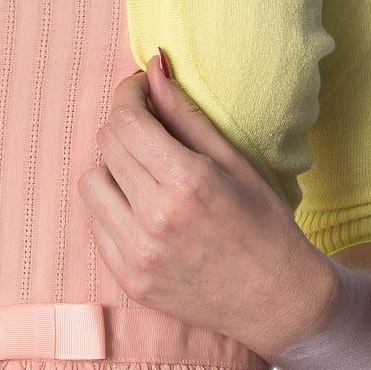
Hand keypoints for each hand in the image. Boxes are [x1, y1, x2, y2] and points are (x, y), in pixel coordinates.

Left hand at [77, 55, 338, 358]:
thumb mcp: (232, 161)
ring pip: (90, 182)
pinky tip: (144, 207)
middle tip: (148, 123)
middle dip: (124, 124)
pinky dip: (113, 206)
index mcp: (186, 183)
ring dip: (112, 167)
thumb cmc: (265, 224)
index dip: (129, 94)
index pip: (127, 120)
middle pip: (106, 144)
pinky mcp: (128, 279)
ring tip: (145, 171)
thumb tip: (153, 67)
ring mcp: (137, 255)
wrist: (279, 302)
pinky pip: (96, 223)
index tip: (142, 88)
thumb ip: (184, 113)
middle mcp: (155, 220)